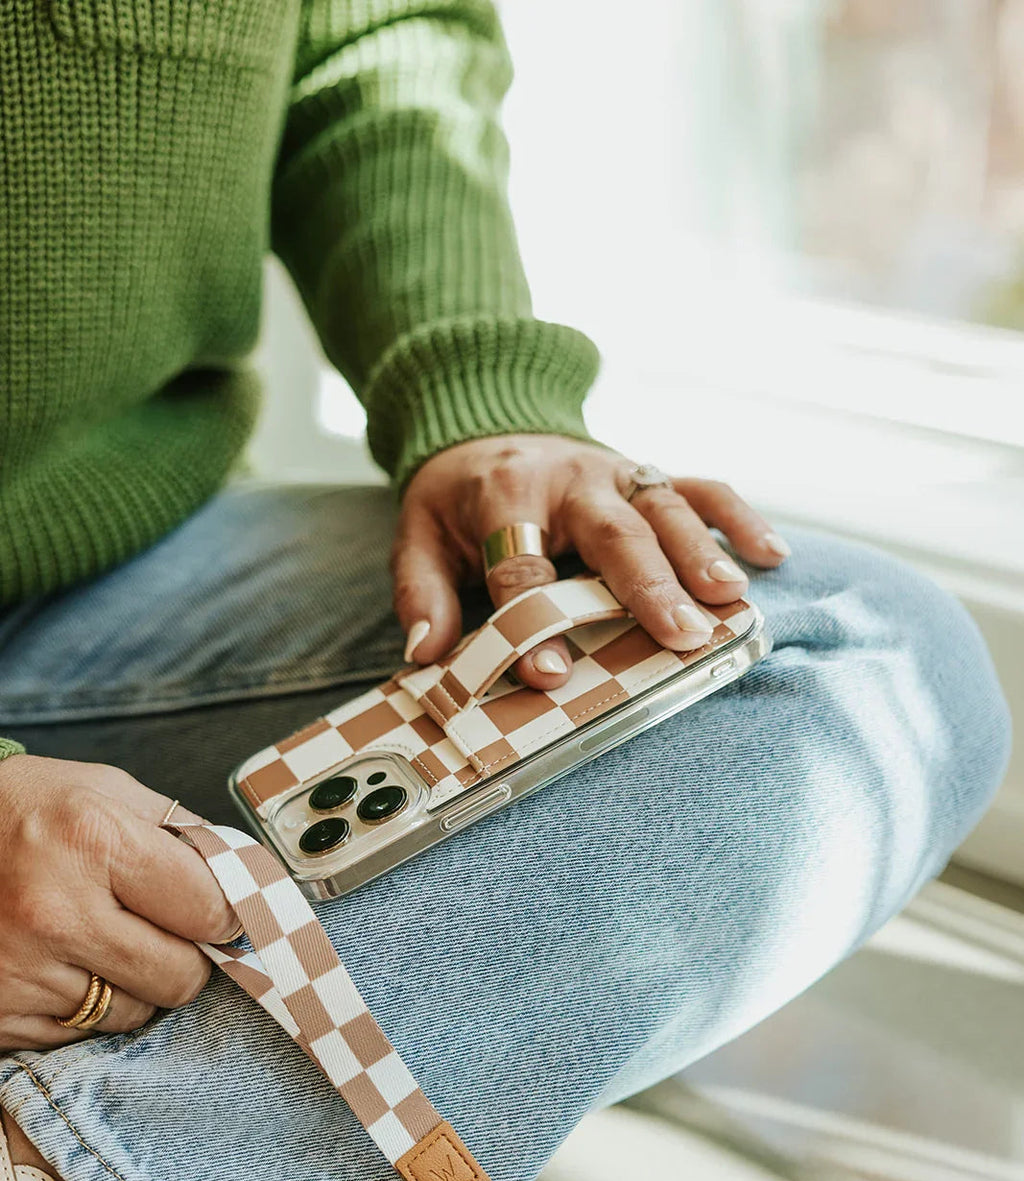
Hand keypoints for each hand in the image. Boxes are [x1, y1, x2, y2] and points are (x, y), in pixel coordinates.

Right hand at [0, 756, 237, 1052]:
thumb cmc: (20, 809)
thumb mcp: (102, 789)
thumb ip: (177, 832)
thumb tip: (243, 878)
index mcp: (92, 840)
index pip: (209, 909)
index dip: (227, 914)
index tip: (223, 914)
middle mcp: (55, 911)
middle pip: (179, 977)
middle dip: (186, 957)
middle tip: (164, 932)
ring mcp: (22, 970)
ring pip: (133, 1013)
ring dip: (133, 985)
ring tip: (100, 941)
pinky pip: (79, 1033)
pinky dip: (82, 1006)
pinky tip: (60, 964)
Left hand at [393, 435, 789, 686]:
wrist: (485, 424)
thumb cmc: (459, 500)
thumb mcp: (416, 537)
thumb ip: (420, 594)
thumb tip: (427, 654)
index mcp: (506, 493)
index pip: (521, 567)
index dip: (533, 624)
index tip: (552, 676)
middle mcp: (571, 480)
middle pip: (613, 533)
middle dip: (649, 584)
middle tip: (681, 634)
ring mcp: (617, 474)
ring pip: (665, 509)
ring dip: (701, 554)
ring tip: (732, 601)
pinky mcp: (646, 475)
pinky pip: (700, 487)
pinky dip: (737, 517)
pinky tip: (770, 554)